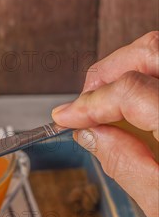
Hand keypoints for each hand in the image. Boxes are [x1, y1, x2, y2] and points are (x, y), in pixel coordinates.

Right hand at [52, 31, 158, 216]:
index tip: (66, 118)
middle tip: (85, 102)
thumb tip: (90, 135)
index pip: (129, 92)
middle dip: (107, 73)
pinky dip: (152, 78)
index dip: (88, 104)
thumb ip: (126, 165)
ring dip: (131, 70)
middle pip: (151, 51)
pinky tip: (142, 105)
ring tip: (110, 102)